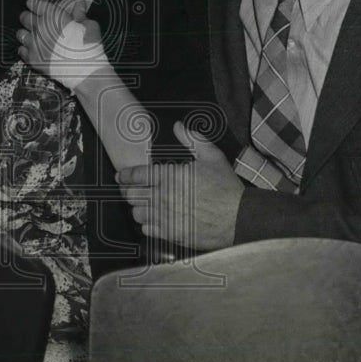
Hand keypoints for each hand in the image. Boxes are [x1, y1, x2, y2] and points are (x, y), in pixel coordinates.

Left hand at [18, 0, 109, 89]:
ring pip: (20, 33)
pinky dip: (25, 49)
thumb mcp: (89, 25)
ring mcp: (34, 44)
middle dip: (29, 18)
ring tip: (34, 37)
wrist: (85, 70)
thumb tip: (80, 4)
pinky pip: (21, 50)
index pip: (34, 3)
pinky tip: (34, 50)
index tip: (37, 6)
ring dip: (26, 33)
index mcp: (53, 15)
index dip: (34, 4)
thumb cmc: (89, 46)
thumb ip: (80, 13)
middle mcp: (40, 27)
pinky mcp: (32, 58)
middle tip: (36, 22)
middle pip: (24, 17)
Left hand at [116, 121, 243, 249]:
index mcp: (170, 176)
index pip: (137, 175)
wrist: (238, 218)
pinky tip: (154, 219)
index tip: (121, 176)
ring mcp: (166, 218)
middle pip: (131, 195)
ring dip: (137, 207)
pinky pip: (147, 230)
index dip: (125, 175)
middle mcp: (163, 197)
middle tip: (128, 189)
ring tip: (142, 203)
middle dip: (127, 190)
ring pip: (137, 213)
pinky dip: (147, 224)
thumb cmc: (226, 188)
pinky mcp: (171, 235)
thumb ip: (192, 139)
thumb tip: (178, 126)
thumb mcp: (212, 156)